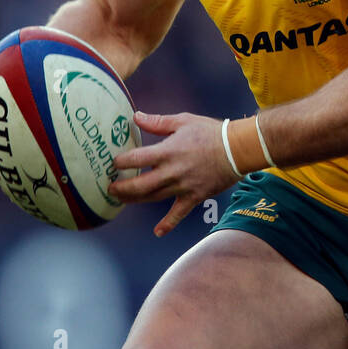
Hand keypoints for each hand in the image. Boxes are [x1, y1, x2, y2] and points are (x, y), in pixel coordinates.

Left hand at [109, 111, 237, 236]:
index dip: (121, 162)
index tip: (113, 163)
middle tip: (110, 188)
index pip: (136, 159)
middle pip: (140, 185)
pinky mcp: (194, 196)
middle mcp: (172, 171)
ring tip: (122, 200)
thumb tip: (136, 117)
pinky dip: (168, 223)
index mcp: (168, 151)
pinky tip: (158, 232)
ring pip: (153, 197)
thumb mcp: (184, 121)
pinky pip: (179, 213)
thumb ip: (158, 122)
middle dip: (122, 188)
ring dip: (135, 200)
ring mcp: (183, 186)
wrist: (238, 149)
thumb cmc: (211, 132)